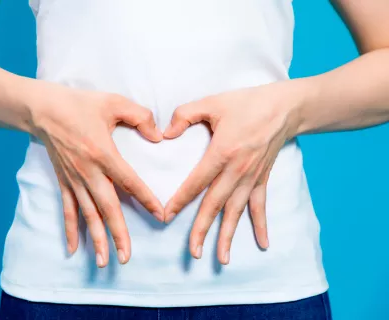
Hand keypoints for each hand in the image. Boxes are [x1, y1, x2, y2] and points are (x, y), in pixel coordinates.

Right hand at [28, 81, 164, 267]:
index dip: (146, 199)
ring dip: (96, 239)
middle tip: (126, 257)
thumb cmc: (79, 104)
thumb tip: (158, 136)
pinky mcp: (63, 181)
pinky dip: (71, 229)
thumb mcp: (113, 102)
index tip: (160, 215)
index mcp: (103, 153)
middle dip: (118, 233)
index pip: (129, 182)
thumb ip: (140, 116)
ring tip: (104, 261)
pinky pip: (68, 209)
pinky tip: (73, 249)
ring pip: (87, 214)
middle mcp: (88, 171)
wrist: (43, 109)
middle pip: (106, 207)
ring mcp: (74, 179)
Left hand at [163, 81, 300, 264]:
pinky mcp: (262, 179)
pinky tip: (262, 244)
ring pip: (236, 211)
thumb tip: (165, 133)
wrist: (284, 107)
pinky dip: (261, 225)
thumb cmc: (247, 103)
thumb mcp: (212, 102)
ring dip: (229, 235)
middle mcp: (237, 170)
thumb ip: (185, 115)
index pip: (196, 182)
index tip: (166, 216)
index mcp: (222, 152)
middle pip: (215, 204)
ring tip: (222, 258)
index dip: (180, 200)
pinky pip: (260, 205)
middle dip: (202, 229)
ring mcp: (252, 177)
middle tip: (193, 252)